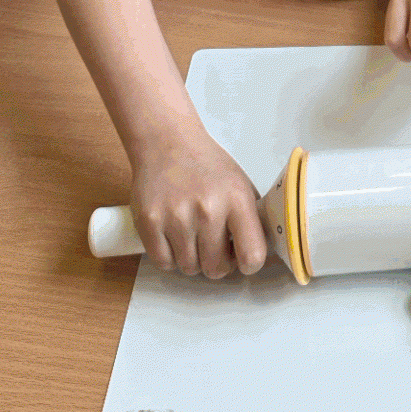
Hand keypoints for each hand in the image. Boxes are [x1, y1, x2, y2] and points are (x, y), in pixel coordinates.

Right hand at [130, 127, 268, 278]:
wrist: (167, 143)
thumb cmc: (206, 165)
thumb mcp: (240, 184)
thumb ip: (251, 218)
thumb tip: (261, 251)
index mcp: (237, 199)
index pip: (252, 255)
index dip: (249, 264)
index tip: (243, 259)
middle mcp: (208, 209)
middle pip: (216, 268)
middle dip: (217, 263)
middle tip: (214, 247)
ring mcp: (176, 216)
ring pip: (189, 268)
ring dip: (192, 259)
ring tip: (192, 237)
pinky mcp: (149, 221)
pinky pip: (163, 262)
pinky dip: (169, 257)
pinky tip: (174, 239)